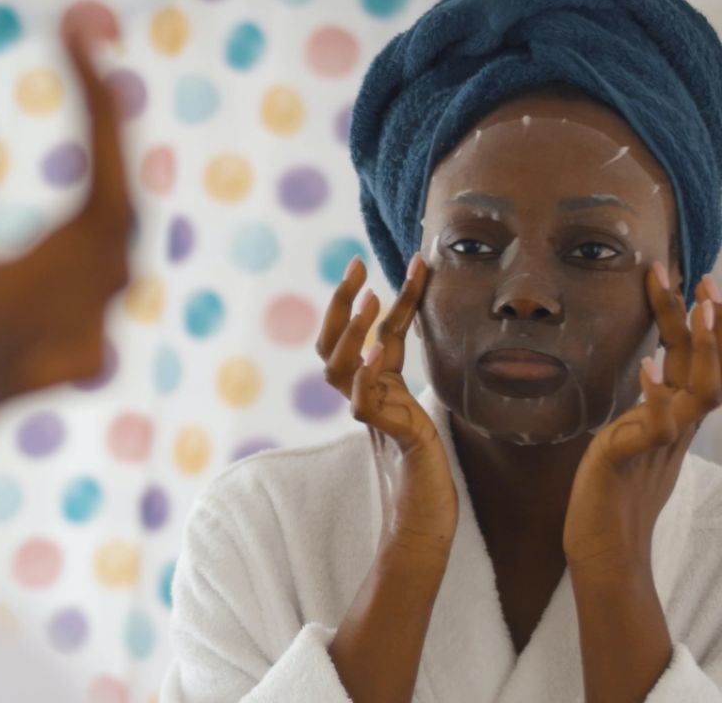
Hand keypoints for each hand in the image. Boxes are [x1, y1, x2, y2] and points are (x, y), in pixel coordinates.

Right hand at [317, 253, 456, 552]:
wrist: (426, 497)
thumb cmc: (422, 443)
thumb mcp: (413, 387)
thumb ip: (403, 353)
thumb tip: (411, 305)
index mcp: (367, 379)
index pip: (356, 330)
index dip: (356, 296)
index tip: (361, 259)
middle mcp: (359, 392)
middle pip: (330, 343)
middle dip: (339, 303)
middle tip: (356, 269)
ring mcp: (366, 411)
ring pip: (338, 368)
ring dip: (351, 331)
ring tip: (369, 300)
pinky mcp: (383, 431)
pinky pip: (363, 401)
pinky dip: (366, 374)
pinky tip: (377, 349)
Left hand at [563, 268, 721, 573]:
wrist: (605, 551)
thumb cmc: (610, 495)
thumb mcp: (628, 440)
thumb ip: (643, 410)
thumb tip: (649, 375)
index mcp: (671, 418)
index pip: (689, 361)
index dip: (691, 322)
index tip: (689, 279)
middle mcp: (674, 428)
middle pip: (702, 366)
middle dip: (706, 321)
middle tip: (704, 278)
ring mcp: (659, 445)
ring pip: (697, 391)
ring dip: (701, 347)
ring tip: (700, 308)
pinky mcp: (631, 462)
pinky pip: (655, 429)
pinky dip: (656, 399)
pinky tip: (648, 370)